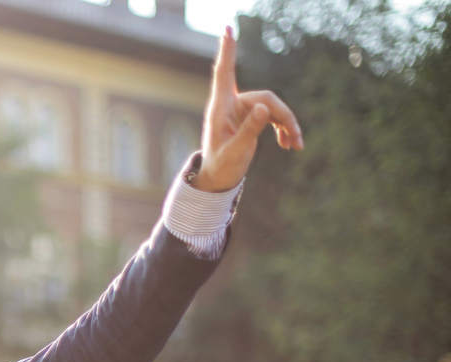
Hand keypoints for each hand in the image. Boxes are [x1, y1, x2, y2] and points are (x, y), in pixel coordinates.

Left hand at [193, 26, 303, 192]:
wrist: (219, 179)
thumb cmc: (221, 166)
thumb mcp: (235, 152)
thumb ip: (249, 130)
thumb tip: (264, 108)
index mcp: (221, 108)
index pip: (225, 73)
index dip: (228, 51)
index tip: (227, 28)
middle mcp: (231, 104)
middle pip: (266, 98)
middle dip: (284, 117)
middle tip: (295, 139)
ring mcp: (242, 110)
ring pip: (273, 107)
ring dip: (287, 125)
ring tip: (297, 144)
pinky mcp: (251, 118)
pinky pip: (273, 116)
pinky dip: (284, 129)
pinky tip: (291, 145)